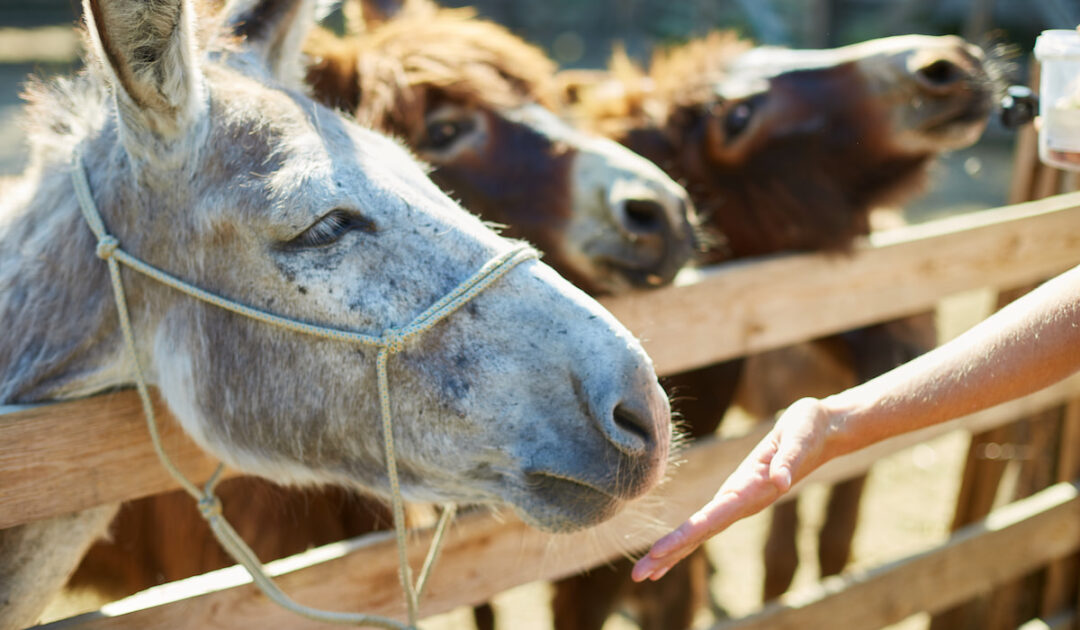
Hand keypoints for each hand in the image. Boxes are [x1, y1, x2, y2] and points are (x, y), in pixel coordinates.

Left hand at [631, 397, 838, 581]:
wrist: (823, 431)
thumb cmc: (809, 430)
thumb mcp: (800, 438)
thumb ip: (789, 460)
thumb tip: (779, 481)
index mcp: (751, 491)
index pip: (710, 519)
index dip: (683, 537)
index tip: (657, 552)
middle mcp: (743, 502)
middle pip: (700, 533)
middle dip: (669, 554)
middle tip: (638, 575)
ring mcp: (741, 501)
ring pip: (702, 531)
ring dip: (674, 551)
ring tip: (646, 571)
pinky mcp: (739, 493)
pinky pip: (708, 520)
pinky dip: (687, 537)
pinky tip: (673, 549)